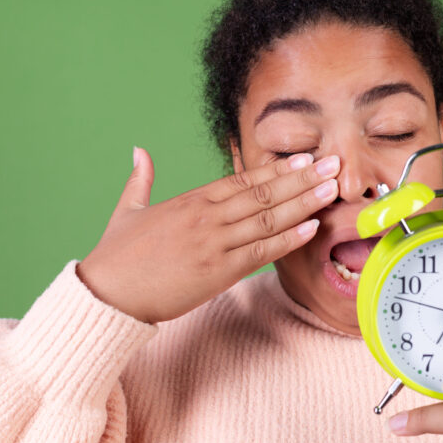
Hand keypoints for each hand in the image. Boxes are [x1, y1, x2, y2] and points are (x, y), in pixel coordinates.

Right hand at [76, 146, 339, 323]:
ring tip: (331, 191)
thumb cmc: (117, 254)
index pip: (242, 180)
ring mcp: (215, 243)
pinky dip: (287, 239)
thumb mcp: (127, 208)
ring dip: (303, 204)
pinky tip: (310, 228)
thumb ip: (140, 178)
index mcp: (190, 201)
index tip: (302, 160)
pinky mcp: (218, 271)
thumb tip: (139, 150)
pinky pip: (261, 252)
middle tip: (334, 165)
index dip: (275, 170)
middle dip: (301, 180)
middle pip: (263, 193)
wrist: (108, 293)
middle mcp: (207, 217)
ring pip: (268, 219)